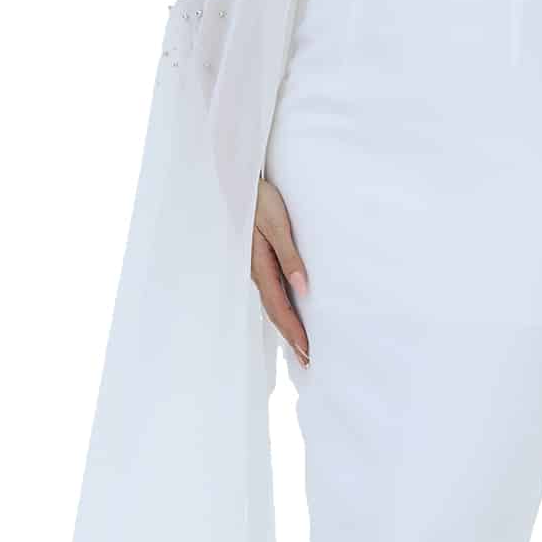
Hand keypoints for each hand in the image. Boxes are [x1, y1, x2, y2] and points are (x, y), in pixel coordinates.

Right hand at [251, 175, 309, 366]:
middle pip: (275, 311)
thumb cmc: (259, 197)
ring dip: (286, 326)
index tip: (307, 352)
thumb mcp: (277, 223)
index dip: (294, 331)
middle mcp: (255, 271)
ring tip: (299, 347)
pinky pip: (270, 291)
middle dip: (291, 337)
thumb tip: (303, 288)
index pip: (279, 307)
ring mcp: (254, 266)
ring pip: (272, 303)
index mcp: (259, 266)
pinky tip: (287, 313)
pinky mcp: (257, 259)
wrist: (234, 179)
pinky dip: (280, 309)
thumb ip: (290, 255)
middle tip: (307, 362)